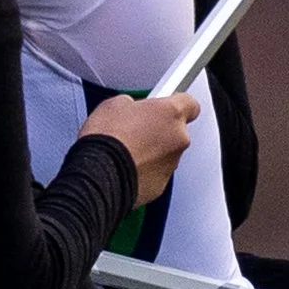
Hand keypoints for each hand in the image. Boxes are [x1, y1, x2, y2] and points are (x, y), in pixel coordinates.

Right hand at [80, 90, 195, 204]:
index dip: (175, 104)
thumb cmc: (107, 139)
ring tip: (125, 151)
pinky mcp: (161, 185)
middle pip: (176, 131)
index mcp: (171, 113)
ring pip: (166, 154)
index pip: (190, 104)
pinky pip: (156, 174)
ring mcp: (171, 164)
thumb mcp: (114, 104)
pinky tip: (124, 167)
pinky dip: (144, 171)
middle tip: (135, 130)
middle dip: (158, 130)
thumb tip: (130, 108)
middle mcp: (178, 139)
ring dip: (151, 151)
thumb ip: (132, 104)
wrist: (98, 174)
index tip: (163, 106)